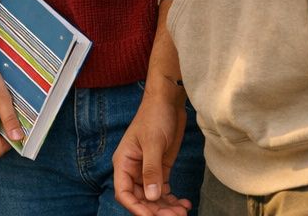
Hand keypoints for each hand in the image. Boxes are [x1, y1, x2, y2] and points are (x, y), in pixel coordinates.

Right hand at [113, 86, 193, 215]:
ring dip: (166, 208)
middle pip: (140, 199)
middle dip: (156, 210)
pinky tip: (184, 202)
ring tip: (183, 211)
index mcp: (123, 163)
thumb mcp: (153, 143)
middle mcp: (133, 169)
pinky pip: (163, 191)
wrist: (168, 102)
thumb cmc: (154, 117)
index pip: (124, 193)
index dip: (136, 208)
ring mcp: (147, 170)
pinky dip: (173, 199)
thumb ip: (151, 170)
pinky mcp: (160, 169)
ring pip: (153, 198)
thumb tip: (150, 196)